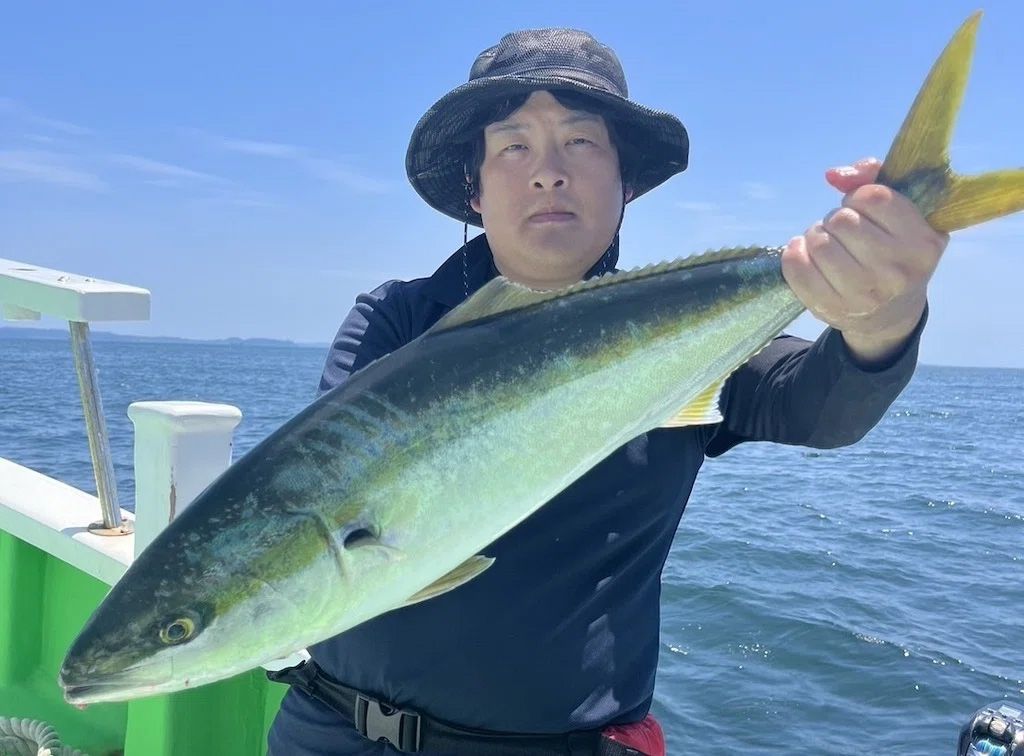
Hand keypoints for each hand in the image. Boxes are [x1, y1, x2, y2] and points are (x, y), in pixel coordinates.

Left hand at [781, 157, 948, 366]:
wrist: (890, 312)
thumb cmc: (894, 250)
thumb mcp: (902, 213)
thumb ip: (873, 179)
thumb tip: (833, 175)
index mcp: (921, 243)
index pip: (874, 198)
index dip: (858, 196)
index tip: (861, 207)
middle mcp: (895, 271)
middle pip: (842, 220)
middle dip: (836, 218)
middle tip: (843, 229)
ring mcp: (862, 294)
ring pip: (819, 243)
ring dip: (816, 235)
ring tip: (827, 242)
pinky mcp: (831, 308)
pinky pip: (796, 267)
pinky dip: (794, 253)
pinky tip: (805, 252)